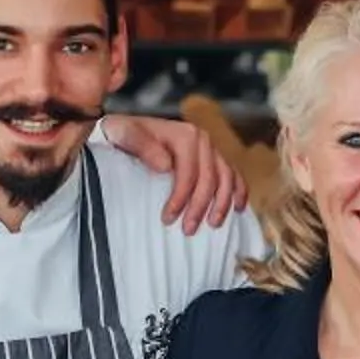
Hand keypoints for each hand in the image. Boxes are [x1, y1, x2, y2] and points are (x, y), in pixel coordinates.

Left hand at [100, 114, 243, 232]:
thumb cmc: (122, 134)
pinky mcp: (212, 157)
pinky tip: (237, 208)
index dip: (181, 197)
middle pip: (209, 178)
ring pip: (225, 178)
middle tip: (188, 229)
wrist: (125, 129)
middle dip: (200, 206)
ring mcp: (209, 148)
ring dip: (222, 203)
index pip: (189, 171)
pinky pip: (232, 174)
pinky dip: (238, 191)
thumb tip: (166, 165)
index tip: (168, 219)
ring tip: (213, 225)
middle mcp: (201, 139)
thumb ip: (142, 145)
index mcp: (183, 133)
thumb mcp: (122, 134)